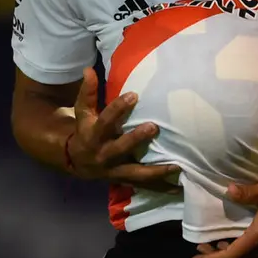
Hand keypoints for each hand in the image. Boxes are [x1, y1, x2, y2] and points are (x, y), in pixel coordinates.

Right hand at [69, 67, 180, 192]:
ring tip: (176, 166)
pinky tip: (179, 189)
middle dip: (135, 139)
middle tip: (154, 127)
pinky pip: (144, 186)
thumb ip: (88, 92)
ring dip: (156, 171)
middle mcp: (104, 155)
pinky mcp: (125, 180)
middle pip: (120, 148)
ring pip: (135, 173)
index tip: (133, 95)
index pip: (105, 120)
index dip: (117, 108)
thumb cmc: (85, 130)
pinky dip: (161, 188)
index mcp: (93, 136)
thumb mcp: (82, 112)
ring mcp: (115, 171)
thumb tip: (89, 69)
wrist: (78, 162)